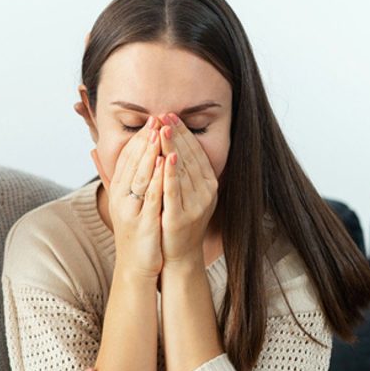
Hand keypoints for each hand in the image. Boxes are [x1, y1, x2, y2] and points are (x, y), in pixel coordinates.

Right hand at [95, 116, 165, 279]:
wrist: (136, 265)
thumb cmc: (135, 232)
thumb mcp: (125, 202)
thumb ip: (118, 178)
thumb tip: (98, 153)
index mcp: (118, 191)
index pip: (126, 159)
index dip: (138, 139)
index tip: (150, 121)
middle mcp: (121, 198)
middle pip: (132, 164)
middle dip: (145, 140)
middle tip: (156, 119)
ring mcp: (131, 210)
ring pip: (141, 176)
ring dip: (150, 153)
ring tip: (160, 133)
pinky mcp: (144, 222)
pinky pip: (152, 196)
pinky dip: (159, 178)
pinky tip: (167, 163)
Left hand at [159, 114, 217, 265]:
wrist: (179, 255)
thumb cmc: (177, 221)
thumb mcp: (182, 192)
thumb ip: (180, 170)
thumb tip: (173, 145)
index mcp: (207, 183)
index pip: (195, 152)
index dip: (183, 133)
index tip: (170, 115)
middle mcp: (206, 192)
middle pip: (189, 157)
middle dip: (175, 134)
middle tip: (164, 115)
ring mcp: (196, 205)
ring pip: (182, 171)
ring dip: (172, 147)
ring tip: (162, 129)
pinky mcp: (181, 217)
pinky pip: (174, 191)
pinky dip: (170, 174)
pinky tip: (166, 158)